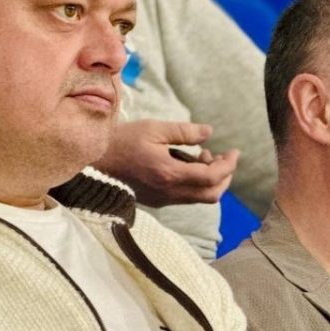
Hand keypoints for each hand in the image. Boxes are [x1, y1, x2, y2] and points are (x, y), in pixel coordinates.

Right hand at [94, 119, 238, 206]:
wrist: (94, 162)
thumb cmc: (121, 140)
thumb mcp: (153, 129)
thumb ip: (184, 132)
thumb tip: (209, 133)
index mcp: (170, 173)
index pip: (212, 177)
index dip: (229, 165)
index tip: (235, 152)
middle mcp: (169, 192)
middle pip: (212, 195)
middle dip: (225, 177)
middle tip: (223, 157)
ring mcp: (163, 199)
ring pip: (200, 198)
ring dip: (210, 180)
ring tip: (201, 156)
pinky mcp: (157, 201)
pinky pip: (186, 198)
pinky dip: (196, 184)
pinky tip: (187, 164)